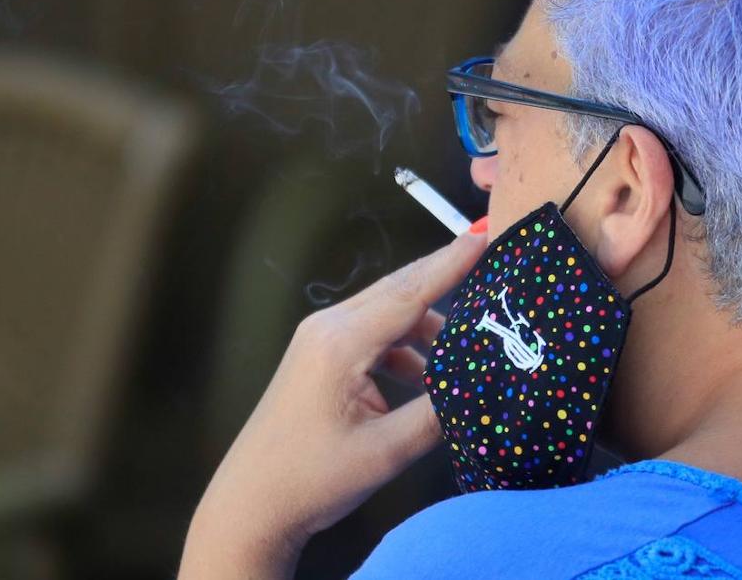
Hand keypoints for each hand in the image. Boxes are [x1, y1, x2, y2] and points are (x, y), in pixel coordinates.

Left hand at [179, 225, 488, 578]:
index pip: (409, 293)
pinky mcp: (320, 357)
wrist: (251, 507)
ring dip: (426, 328)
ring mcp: (319, 340)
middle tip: (490, 264)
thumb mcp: (385, 451)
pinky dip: (405, 349)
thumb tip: (482, 386)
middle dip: (444, 278)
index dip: (452, 264)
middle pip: (398, 291)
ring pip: (387, 315)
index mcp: (341, 343)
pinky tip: (427, 379)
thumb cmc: (310, 480)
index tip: (484, 234)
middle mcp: (327, 328)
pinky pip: (373, 336)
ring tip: (466, 349)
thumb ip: (437, 413)